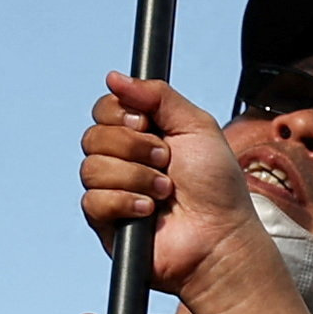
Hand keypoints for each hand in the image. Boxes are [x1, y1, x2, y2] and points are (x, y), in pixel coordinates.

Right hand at [74, 78, 280, 313]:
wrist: (221, 236)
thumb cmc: (217, 187)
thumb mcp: (196, 126)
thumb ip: (157, 96)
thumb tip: (114, 77)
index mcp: (142, 134)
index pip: (104, 109)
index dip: (120, 113)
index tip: (147, 124)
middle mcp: (123, 160)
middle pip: (93, 136)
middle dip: (134, 147)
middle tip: (166, 160)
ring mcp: (112, 191)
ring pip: (92, 168)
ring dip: (136, 177)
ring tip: (165, 191)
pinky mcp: (106, 222)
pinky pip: (92, 200)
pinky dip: (124, 201)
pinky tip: (149, 211)